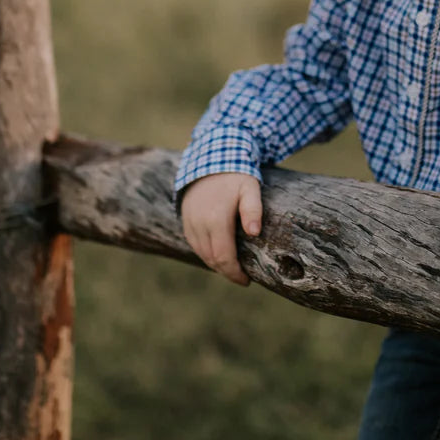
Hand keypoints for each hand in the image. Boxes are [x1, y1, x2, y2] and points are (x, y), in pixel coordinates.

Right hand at [180, 172, 262, 286]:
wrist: (209, 158)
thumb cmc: (235, 175)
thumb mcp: (250, 188)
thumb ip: (252, 210)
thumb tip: (254, 233)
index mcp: (216, 219)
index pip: (223, 257)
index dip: (234, 273)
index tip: (246, 281)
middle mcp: (199, 223)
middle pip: (211, 259)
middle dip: (227, 272)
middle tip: (242, 278)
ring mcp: (189, 222)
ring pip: (201, 253)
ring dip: (215, 264)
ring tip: (232, 267)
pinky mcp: (185, 219)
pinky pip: (194, 243)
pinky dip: (205, 253)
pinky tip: (218, 254)